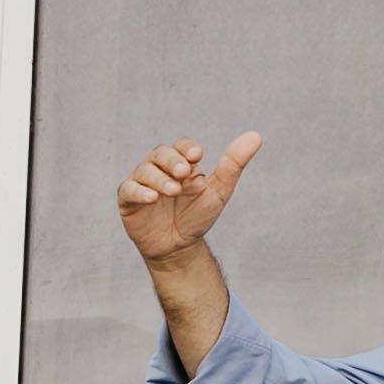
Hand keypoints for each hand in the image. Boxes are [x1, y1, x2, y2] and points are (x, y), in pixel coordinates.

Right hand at [118, 131, 259, 263]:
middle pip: (160, 154)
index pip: (181, 147)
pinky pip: (128, 189)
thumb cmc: (197, 217)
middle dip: (173, 161)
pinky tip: (153, 198)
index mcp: (180, 163)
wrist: (179, 248)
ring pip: (145, 170)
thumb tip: (256, 136)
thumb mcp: (218, 192)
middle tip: (185, 172)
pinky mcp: (128, 200)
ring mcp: (141, 183)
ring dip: (159, 178)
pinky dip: (139, 191)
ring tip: (173, 190)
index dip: (187, 148)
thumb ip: (233, 165)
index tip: (198, 155)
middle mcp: (159, 169)